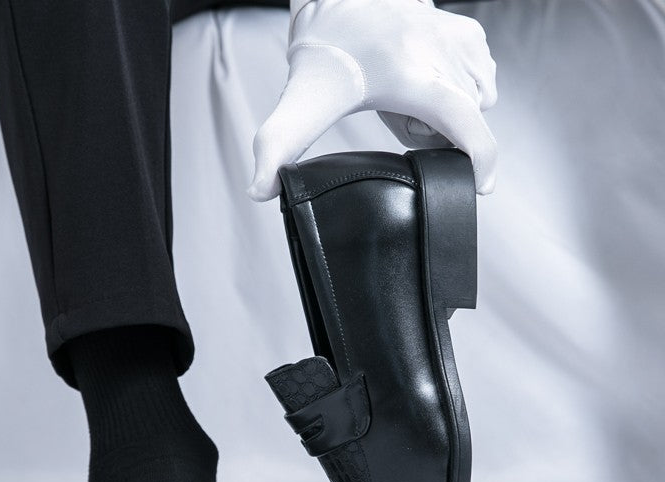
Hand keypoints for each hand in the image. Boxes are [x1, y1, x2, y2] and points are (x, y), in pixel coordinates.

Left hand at [247, 0, 497, 200]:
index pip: (469, 128)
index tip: (477, 185)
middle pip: (464, 124)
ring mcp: (460, 41)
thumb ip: (277, 148)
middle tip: (400, 118)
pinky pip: (478, 79)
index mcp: (413, 77)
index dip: (480, 164)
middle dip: (437, 134)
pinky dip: (455, 88)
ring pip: (474, 101)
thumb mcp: (298, 100)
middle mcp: (445, 55)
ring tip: (408, 96)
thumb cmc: (324, 47)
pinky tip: (422, 78)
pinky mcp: (470, 32)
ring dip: (445, 111)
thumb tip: (261, 190)